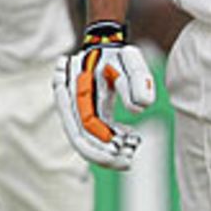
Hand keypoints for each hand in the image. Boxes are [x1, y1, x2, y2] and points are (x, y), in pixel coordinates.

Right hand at [54, 21, 156, 169]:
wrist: (106, 48)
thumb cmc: (118, 55)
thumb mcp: (130, 59)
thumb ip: (136, 80)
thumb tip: (138, 110)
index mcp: (79, 89)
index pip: (84, 126)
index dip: (100, 143)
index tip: (122, 149)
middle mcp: (73, 104)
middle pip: (80, 140)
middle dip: (103, 156)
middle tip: (128, 162)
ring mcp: (77, 112)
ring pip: (85, 142)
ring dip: (106, 154)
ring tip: (131, 153)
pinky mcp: (86, 117)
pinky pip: (92, 137)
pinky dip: (109, 143)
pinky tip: (130, 141)